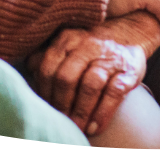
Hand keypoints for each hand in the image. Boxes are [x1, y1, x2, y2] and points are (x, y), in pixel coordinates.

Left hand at [28, 26, 146, 136]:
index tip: (45, 109)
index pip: (48, 66)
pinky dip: (102, 112)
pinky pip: (114, 92)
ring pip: (90, 85)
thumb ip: (47, 56)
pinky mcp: (128, 70)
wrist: (130, 31)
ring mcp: (108, 57)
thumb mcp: (68, 43)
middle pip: (67, 77)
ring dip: (81, 111)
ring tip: (76, 129)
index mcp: (67, 38)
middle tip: (60, 123)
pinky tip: (94, 127)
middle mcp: (87, 45)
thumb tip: (30, 74)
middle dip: (61, 104)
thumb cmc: (90, 46)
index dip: (44, 91)